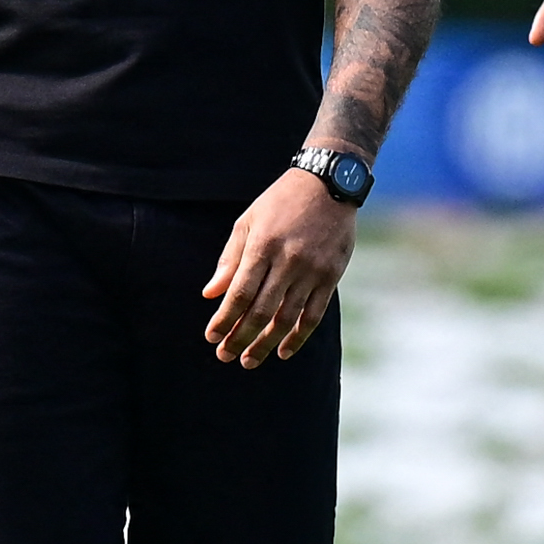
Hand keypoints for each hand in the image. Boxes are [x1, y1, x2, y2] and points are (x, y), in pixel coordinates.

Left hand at [202, 170, 353, 367]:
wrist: (328, 184)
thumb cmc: (280, 203)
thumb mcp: (248, 222)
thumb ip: (230, 260)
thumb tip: (210, 295)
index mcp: (263, 245)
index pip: (240, 293)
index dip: (225, 319)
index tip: (211, 337)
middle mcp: (289, 260)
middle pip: (261, 310)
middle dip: (240, 337)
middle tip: (225, 356)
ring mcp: (313, 270)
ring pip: (287, 318)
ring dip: (266, 343)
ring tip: (249, 360)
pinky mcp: (332, 276)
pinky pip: (314, 314)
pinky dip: (298, 336)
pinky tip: (283, 351)